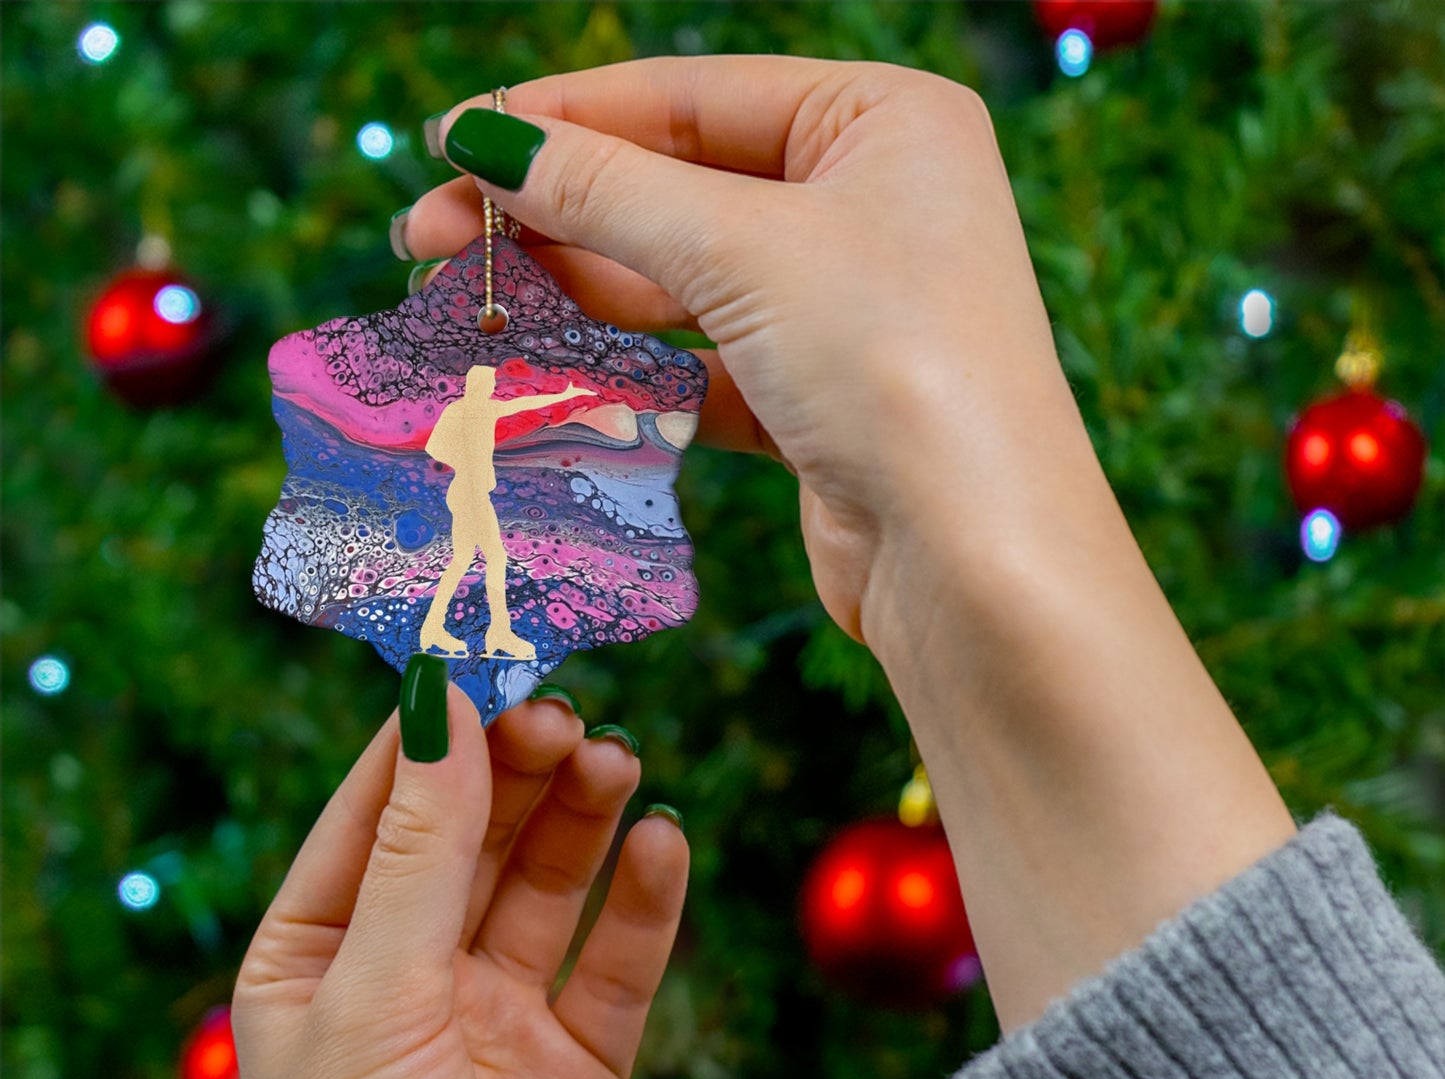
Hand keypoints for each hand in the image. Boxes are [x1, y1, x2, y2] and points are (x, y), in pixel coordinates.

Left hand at [232, 691, 686, 1078]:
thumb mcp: (376, 1000)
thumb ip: (420, 851)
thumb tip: (441, 701)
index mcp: (319, 958)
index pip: (378, 808)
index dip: (432, 730)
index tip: (488, 648)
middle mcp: (408, 978)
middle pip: (474, 835)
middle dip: (519, 768)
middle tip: (570, 709)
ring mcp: (498, 1021)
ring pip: (549, 885)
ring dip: (584, 819)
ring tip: (619, 760)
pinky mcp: (580, 1067)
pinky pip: (617, 962)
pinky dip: (644, 902)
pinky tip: (665, 844)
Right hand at [403, 58, 1294, 1033]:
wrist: (975, 560)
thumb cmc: (894, 364)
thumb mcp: (743, 250)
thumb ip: (607, 191)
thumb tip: (484, 138)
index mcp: (882, 122)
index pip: (691, 97)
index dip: (563, 119)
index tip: (450, 143)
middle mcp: (869, 204)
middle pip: (677, 190)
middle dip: (552, 215)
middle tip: (428, 241)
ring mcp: (843, 310)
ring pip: (680, 285)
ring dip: (574, 295)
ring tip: (465, 306)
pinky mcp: (816, 402)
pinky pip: (699, 366)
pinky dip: (626, 371)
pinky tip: (542, 373)